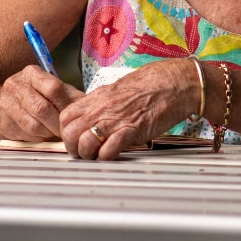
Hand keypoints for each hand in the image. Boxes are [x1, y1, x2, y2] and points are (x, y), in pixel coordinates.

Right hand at [0, 66, 85, 141]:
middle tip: (67, 131)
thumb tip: (91, 108)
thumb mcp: (55, 91)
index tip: (73, 116)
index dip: (65, 105)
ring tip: (56, 133)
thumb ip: (71, 97)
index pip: (53, 88)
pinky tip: (43, 135)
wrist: (6, 104)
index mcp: (32, 73)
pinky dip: (39, 138)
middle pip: (42, 108)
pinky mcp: (3, 121)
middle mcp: (16, 85)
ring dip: (48, 133)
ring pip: (33, 125)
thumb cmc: (38, 96)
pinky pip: (26, 135)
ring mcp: (6, 103)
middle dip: (57, 124)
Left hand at [58, 60, 194, 161]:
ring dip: (89, 155)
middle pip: (70, 133)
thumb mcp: (118, 90)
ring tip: (98, 156)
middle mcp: (102, 108)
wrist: (175, 83)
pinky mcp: (133, 130)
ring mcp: (116, 119)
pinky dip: (107, 157)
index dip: (66, 132)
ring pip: (85, 143)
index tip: (76, 140)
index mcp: (97, 97)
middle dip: (74, 148)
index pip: (65, 118)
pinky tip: (114, 155)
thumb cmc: (151, 85)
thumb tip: (90, 117)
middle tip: (85, 153)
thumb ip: (101, 104)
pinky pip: (109, 149)